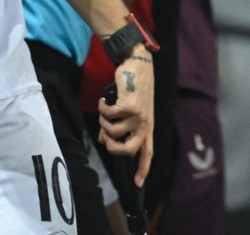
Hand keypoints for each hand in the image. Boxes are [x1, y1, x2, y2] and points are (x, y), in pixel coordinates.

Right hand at [99, 50, 154, 185]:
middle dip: (113, 148)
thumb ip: (117, 126)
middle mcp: (144, 124)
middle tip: (105, 138)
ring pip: (113, 131)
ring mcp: (138, 115)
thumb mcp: (129, 110)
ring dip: (103, 122)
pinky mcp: (129, 105)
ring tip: (104, 112)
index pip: (147, 153)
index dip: (143, 169)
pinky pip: (109, 115)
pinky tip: (103, 101)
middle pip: (129, 149)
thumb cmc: (133, 88)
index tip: (137, 183)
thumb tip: (102, 139)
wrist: (138, 65)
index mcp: (147, 127)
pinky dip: (102, 109)